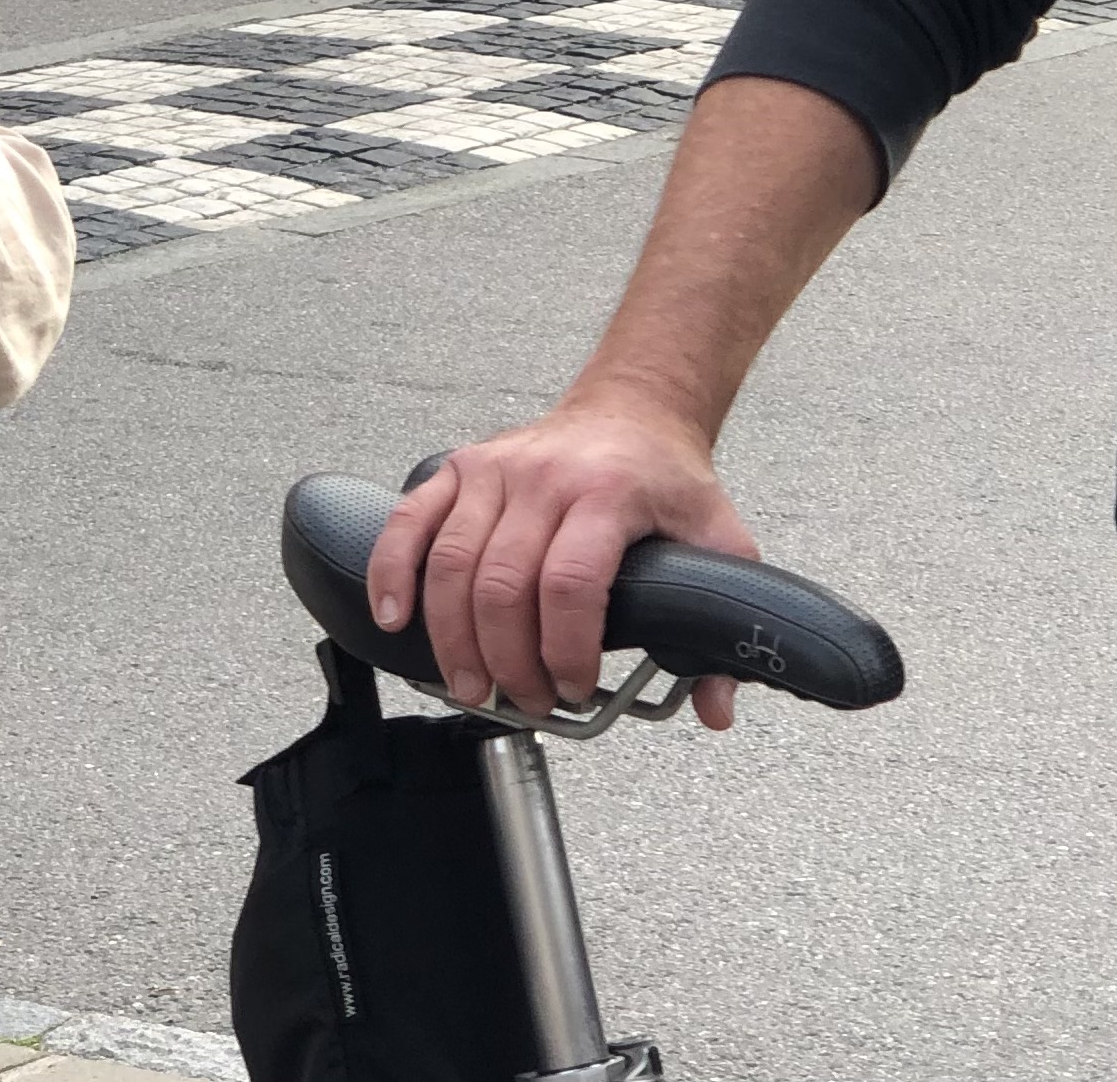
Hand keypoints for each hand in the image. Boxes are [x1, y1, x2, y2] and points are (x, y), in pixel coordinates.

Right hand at [365, 401, 760, 728]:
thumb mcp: (721, 540)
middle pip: (503, 585)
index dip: (564, 650)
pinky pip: (411, 520)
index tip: (573, 688)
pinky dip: (393, 571)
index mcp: (608, 494)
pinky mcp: (461, 467)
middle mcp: (545, 478)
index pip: (569, 584)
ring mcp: (496, 470)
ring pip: (451, 564)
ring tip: (472, 686)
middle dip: (506, 662)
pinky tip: (395, 617)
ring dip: (453, 639)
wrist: (633, 407)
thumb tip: (715, 708)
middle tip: (523, 701)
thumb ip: (722, 624)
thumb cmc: (667, 477)